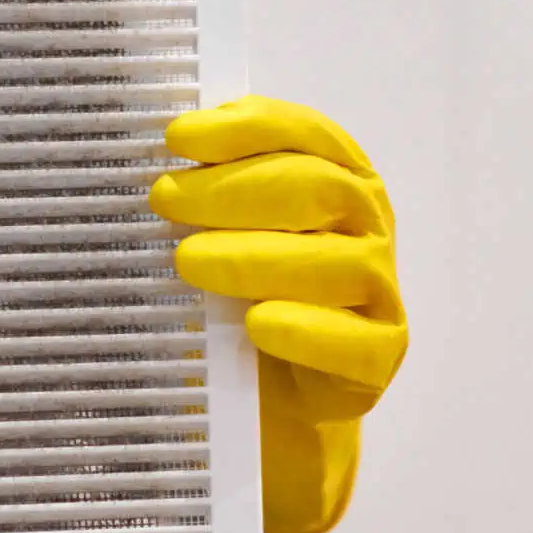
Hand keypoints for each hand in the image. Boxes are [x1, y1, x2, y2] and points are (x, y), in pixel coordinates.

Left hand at [149, 96, 407, 532]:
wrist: (265, 404)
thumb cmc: (237, 300)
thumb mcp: (217, 236)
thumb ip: (203, 193)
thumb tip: (153, 159)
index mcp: (337, 178)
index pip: (304, 134)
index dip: (244, 127)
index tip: (176, 138)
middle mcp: (366, 228)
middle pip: (318, 187)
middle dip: (235, 187)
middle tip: (165, 199)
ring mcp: (379, 294)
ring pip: (338, 262)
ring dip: (256, 255)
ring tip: (188, 260)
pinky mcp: (376, 359)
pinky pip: (353, 343)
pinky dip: (304, 329)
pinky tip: (256, 324)